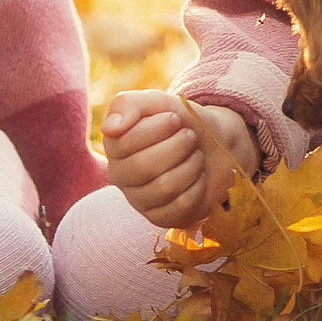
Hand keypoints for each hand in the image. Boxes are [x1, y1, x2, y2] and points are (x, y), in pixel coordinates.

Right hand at [101, 89, 256, 230]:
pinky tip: (198, 176)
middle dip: (176, 147)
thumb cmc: (178, 121)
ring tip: (196, 156)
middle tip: (189, 137)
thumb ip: (127, 106)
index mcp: (114, 147)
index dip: (156, 128)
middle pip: (143, 167)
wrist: (212, 143)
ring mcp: (139, 200)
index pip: (124, 143)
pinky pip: (180, 205)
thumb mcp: (155, 102)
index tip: (175, 118)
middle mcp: (120, 176)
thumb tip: (110, 129)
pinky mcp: (161, 218)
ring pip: (164, 187)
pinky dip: (197, 186)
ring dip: (190, 165)